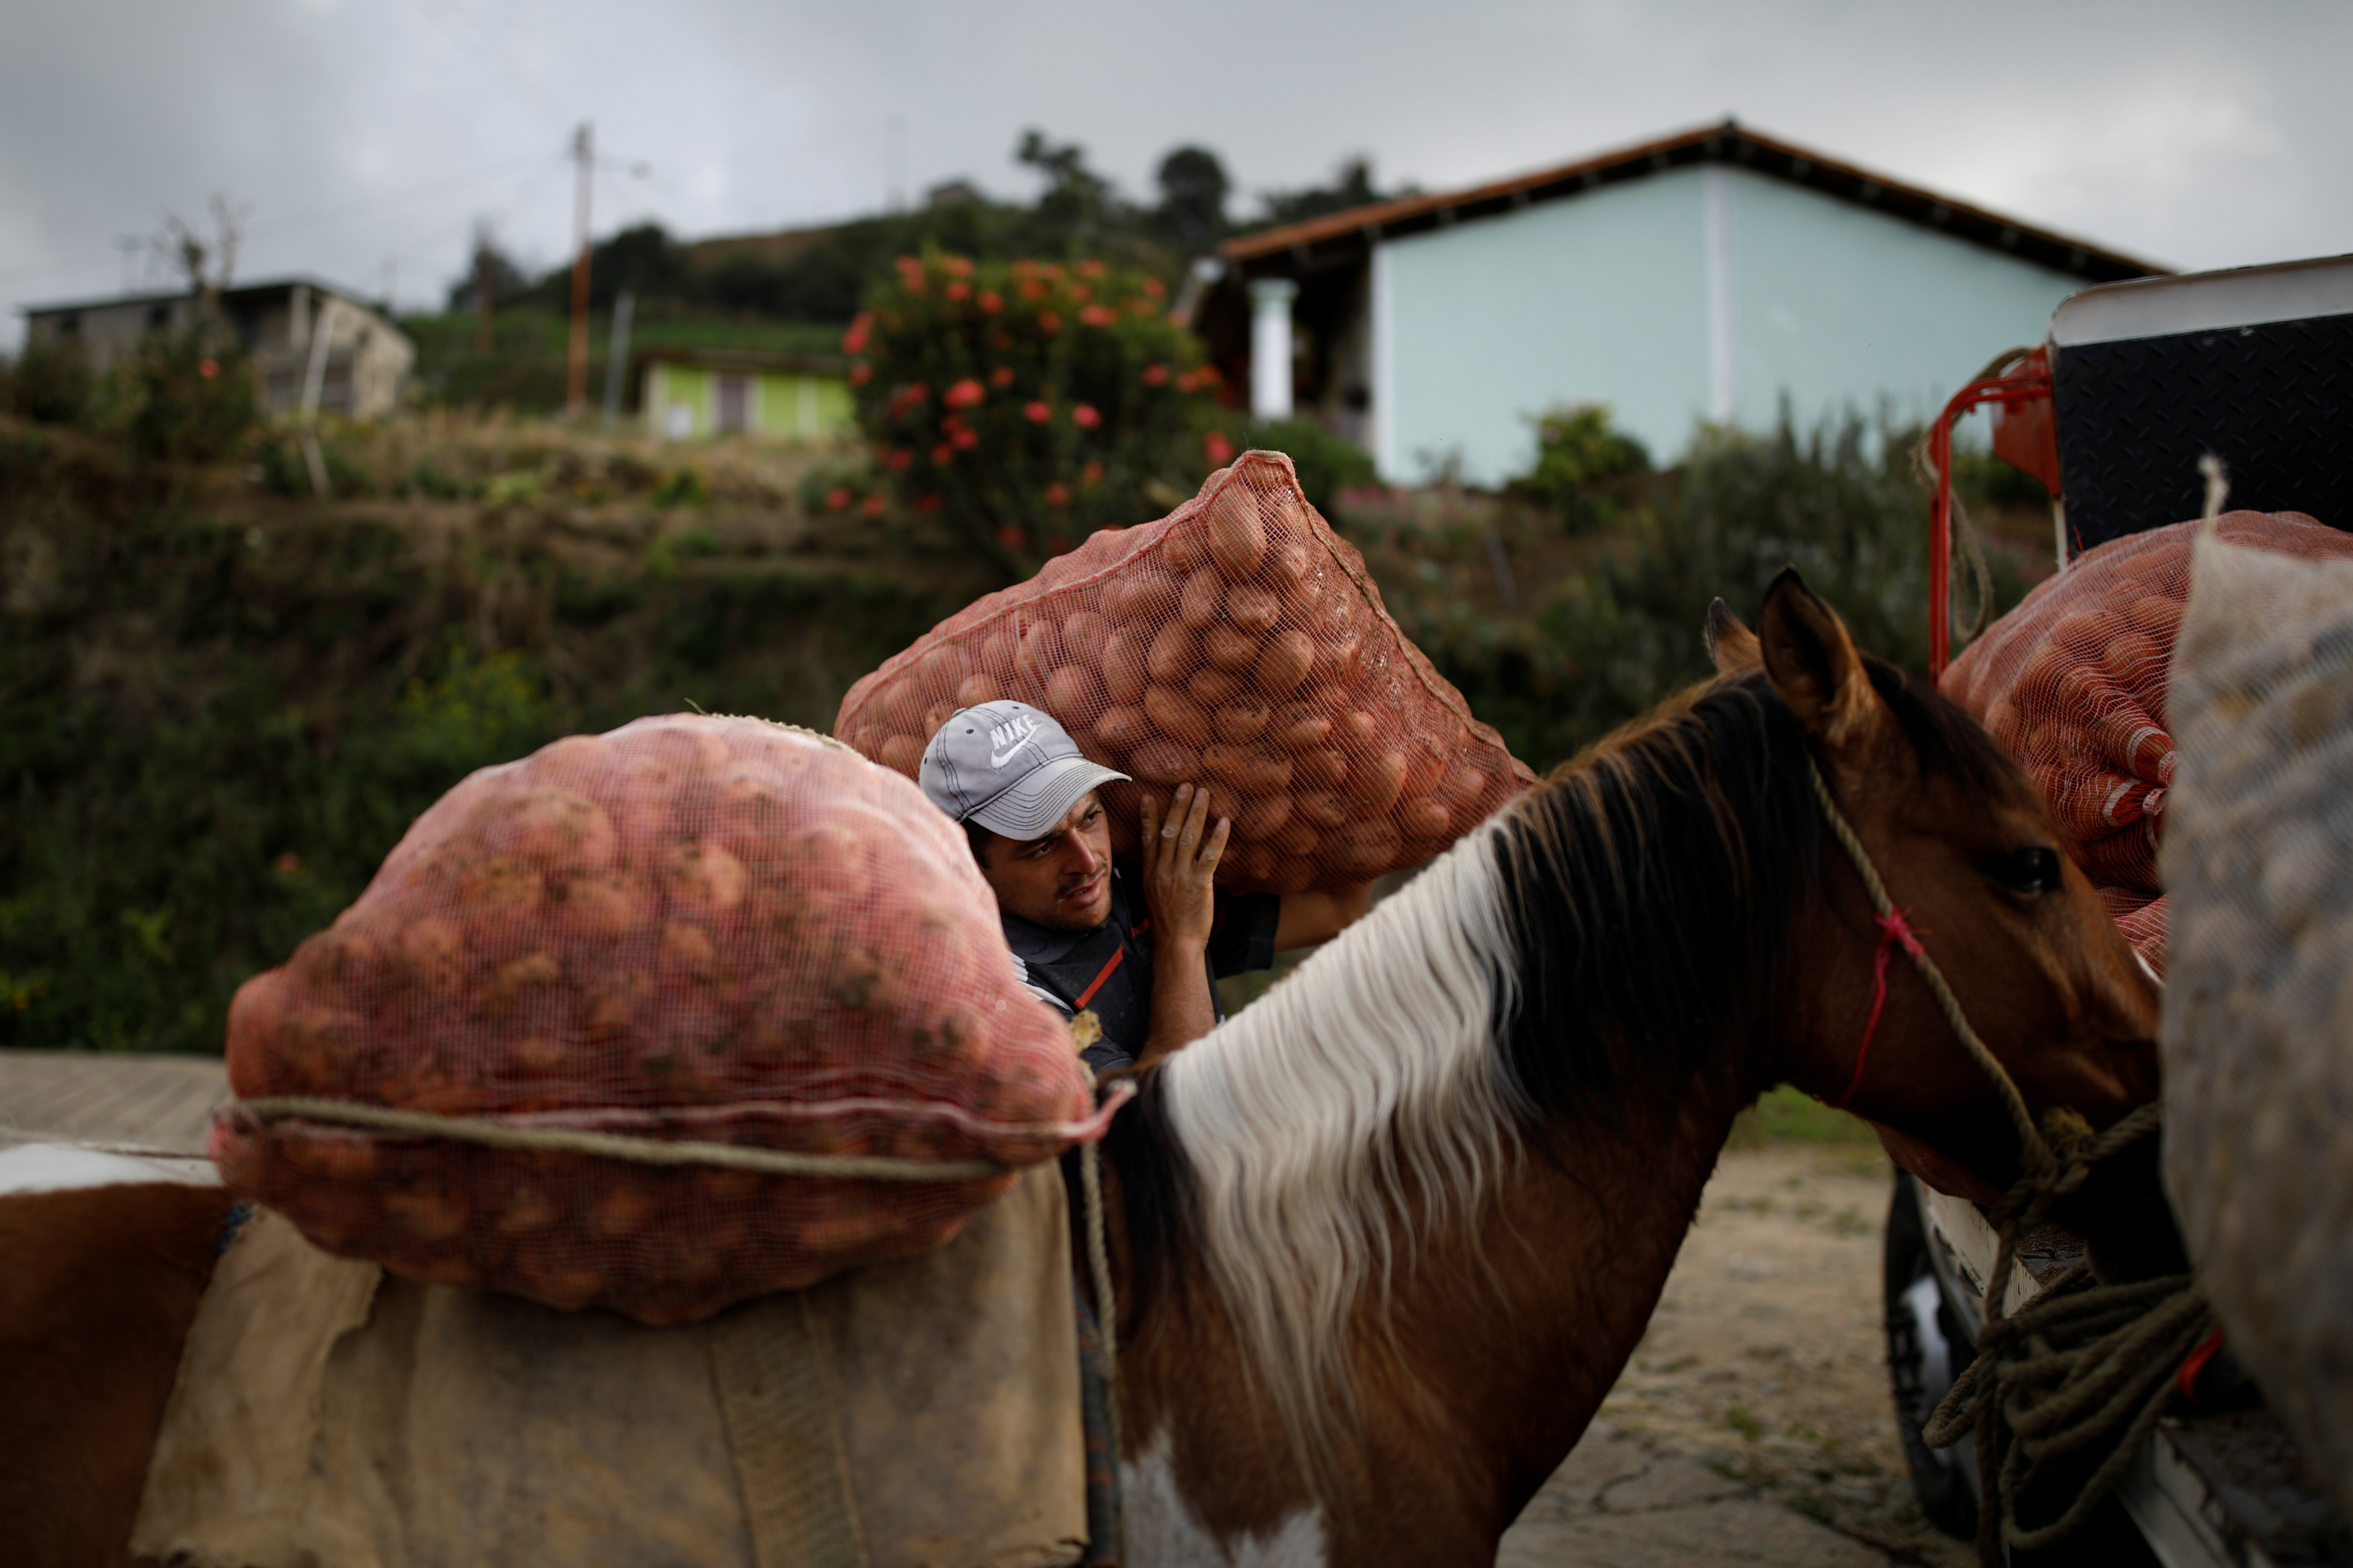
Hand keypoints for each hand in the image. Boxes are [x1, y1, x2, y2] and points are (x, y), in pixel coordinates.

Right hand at [1138, 782, 1227, 952]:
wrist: (1176, 945)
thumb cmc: (1166, 925)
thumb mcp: (1151, 897)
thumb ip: (1155, 877)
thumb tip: (1158, 863)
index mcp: (1150, 873)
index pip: (1148, 839)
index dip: (1148, 817)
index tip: (1149, 797)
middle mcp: (1163, 870)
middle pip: (1169, 831)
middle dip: (1178, 806)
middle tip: (1186, 785)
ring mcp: (1180, 876)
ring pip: (1188, 837)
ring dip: (1196, 813)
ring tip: (1204, 793)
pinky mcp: (1199, 884)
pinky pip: (1209, 855)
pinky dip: (1217, 837)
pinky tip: (1224, 821)